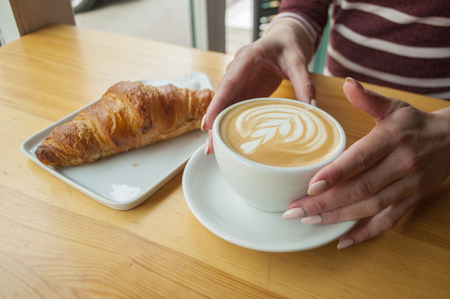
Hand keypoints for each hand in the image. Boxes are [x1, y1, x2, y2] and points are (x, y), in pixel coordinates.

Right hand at [201, 21, 315, 153]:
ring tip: (214, 148)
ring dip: (219, 125)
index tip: (208, 124)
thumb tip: (313, 109)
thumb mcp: (298, 61)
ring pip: (224, 104)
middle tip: (210, 147)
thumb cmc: (287, 46)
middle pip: (222, 98)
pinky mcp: (243, 89)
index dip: (217, 104)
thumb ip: (304, 84)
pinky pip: (233, 106)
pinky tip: (226, 139)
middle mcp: (237, 69)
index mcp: (247, 58)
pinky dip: (228, 121)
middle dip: (214, 122)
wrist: (284, 38)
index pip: (229, 83)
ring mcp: (238, 80)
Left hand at [282, 77, 449, 248]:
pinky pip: (389, 221)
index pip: (361, 158)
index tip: (311, 185)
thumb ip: (368, 98)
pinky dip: (366, 233)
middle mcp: (402, 164)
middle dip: (326, 202)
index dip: (336, 173)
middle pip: (361, 188)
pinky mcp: (412, 200)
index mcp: (393, 138)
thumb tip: (346, 83)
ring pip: (371, 207)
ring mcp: (409, 185)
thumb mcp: (394, 106)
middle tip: (295, 210)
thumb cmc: (414, 124)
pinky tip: (342, 240)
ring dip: (338, 217)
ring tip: (309, 220)